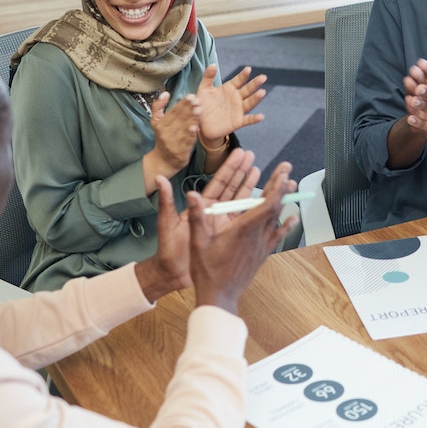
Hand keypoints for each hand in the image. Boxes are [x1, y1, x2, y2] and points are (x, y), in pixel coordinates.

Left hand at [135, 148, 261, 301]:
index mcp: (202, 206)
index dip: (231, 168)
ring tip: (263, 173)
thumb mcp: (167, 223)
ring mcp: (223, 224)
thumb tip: (159, 178)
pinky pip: (246, 221)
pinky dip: (256, 212)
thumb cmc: (168, 249)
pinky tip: (267, 204)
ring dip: (253, 188)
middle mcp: (215, 212)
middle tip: (254, 156)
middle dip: (244, 171)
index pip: (220, 182)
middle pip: (233, 188)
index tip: (240, 153)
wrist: (173, 274)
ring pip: (242, 202)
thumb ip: (166, 200)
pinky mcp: (230, 236)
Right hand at [149, 91, 199, 174]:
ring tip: (199, 109)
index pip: (173, 111)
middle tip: (197, 100)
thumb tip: (165, 93)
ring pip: (183, 128)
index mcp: (160, 124)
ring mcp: (172, 143)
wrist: (163, 160)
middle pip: (179, 118)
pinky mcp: (179, 152)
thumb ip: (158, 106)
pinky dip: (191, 134)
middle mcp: (165, 133)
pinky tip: (195, 127)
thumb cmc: (162, 137)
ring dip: (192, 119)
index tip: (191, 96)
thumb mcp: (156, 121)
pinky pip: (186, 141)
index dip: (182, 103)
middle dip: (189, 108)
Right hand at [188, 161, 298, 313]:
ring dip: (283, 201)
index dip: (277, 186)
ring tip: (290, 186)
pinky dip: (286, 225)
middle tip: (287, 169)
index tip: (283, 173)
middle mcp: (256, 236)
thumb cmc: (207, 272)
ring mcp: (261, 246)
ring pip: (277, 219)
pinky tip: (293, 218)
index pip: (266, 204)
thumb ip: (196, 217)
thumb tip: (192, 195)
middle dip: (281, 185)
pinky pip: (278, 236)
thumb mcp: (197, 242)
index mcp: (242, 229)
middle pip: (274, 206)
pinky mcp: (262, 254)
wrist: (220, 297)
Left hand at [195, 64, 267, 145]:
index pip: (238, 80)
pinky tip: (261, 116)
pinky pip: (248, 120)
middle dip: (255, 83)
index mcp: (229, 89)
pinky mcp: (238, 121)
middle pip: (248, 90)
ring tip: (262, 92)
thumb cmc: (203, 105)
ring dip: (256, 98)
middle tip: (263, 77)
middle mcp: (236, 98)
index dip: (243, 75)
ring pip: (249, 103)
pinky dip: (254, 119)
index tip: (248, 69)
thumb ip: (208, 77)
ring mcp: (238, 110)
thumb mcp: (204, 90)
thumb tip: (213, 65)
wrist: (201, 124)